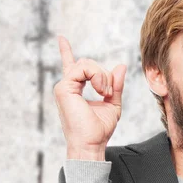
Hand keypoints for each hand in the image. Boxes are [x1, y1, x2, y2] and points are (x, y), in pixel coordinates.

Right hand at [53, 35, 126, 156]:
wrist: (91, 144)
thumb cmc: (99, 130)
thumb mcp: (112, 105)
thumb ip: (115, 86)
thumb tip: (120, 66)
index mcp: (76, 90)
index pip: (71, 66)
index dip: (66, 52)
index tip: (61, 38)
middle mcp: (68, 86)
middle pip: (88, 63)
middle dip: (105, 75)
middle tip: (108, 93)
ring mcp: (64, 86)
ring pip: (87, 63)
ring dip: (102, 77)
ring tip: (104, 93)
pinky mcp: (64, 88)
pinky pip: (83, 68)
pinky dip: (97, 77)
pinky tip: (100, 90)